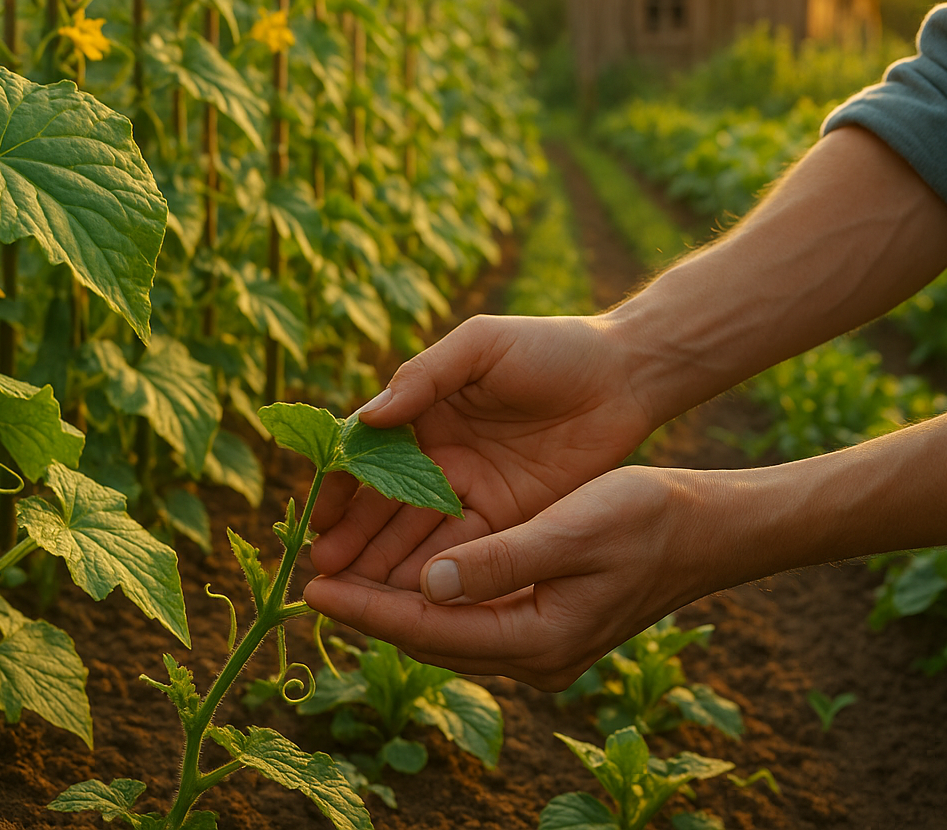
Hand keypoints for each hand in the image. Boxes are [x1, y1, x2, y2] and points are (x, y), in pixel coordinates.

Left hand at [303, 465, 729, 688]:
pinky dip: (432, 594)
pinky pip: (470, 616)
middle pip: (429, 637)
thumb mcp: (569, 530)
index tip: (313, 588)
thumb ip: (498, 560)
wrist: (709, 532)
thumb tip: (426, 582)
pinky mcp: (545, 625)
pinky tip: (405, 568)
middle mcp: (534, 657)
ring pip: (446, 629)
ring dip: (395, 602)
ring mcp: (541, 646)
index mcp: (537, 639)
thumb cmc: (645, 520)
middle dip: (370, 609)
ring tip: (344, 573)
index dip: (367, 607)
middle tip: (312, 580)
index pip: (428, 628)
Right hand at [308, 313, 652, 589]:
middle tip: (323, 571)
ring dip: (384, 565)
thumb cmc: (551, 346)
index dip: (342, 488)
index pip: (369, 456)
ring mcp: (474, 491)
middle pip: (385, 505)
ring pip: (418, 536)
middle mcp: (441, 457)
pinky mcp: (511, 520)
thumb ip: (424, 376)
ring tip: (352, 596)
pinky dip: (435, 574)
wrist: (626, 375)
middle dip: (353, 539)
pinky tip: (407, 600)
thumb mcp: (481, 345)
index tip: (319, 518)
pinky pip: (466, 552)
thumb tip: (367, 418)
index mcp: (425, 412)